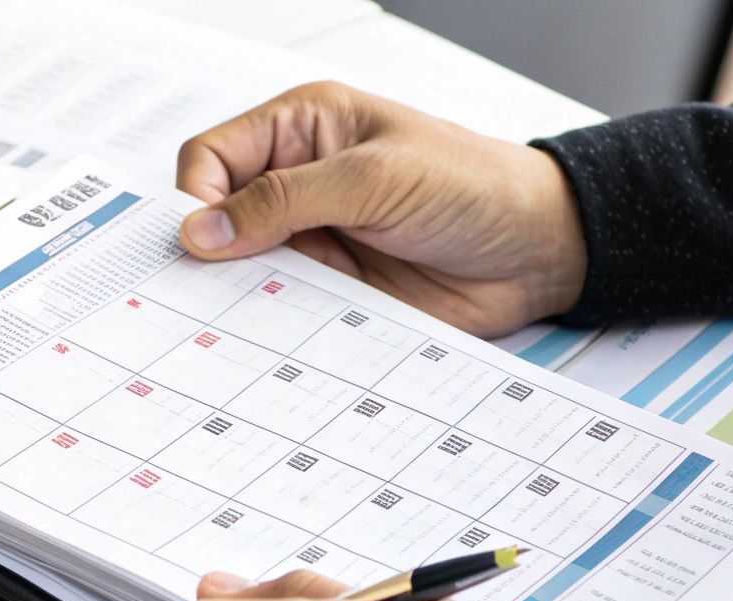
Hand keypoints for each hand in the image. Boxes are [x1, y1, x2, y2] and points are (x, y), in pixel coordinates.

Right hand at [175, 81, 587, 337]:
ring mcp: (313, 240)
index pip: (212, 158)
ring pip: (241, 272)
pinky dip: (269, 327)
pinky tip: (269, 338)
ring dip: (237, 295)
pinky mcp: (331, 291)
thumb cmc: (474, 187)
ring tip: (233, 318)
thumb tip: (202, 230)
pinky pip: (280, 312)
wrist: (538, 252)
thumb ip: (284, 202)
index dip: (194, 199)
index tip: (196, 243)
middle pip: (217, 219)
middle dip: (205, 253)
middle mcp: (299, 183)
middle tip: (196, 289)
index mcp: (303, 129)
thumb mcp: (374, 180)